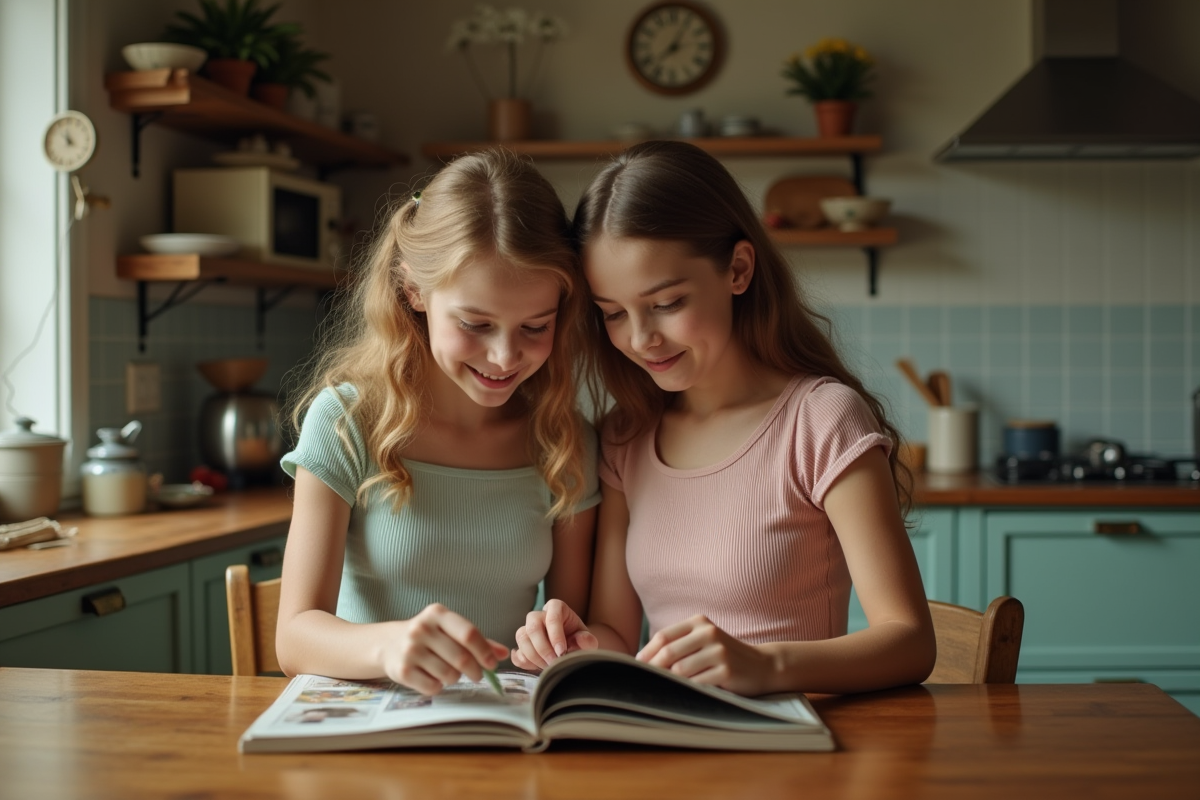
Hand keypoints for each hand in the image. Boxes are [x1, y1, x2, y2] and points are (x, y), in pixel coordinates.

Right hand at [381, 603, 508, 694]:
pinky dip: (439, 686)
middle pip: (461, 657)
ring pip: (449, 674)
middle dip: (475, 670)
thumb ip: (477, 640)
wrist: (388, 643)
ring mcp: (410, 650)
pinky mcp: (402, 670)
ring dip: (455, 678)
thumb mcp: (449, 630)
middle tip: (478, 675)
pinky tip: (433, 677)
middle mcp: (421, 629)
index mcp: (437, 614)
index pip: (468, 633)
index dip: (484, 651)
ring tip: (449, 672)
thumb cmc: (428, 636)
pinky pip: (433, 686)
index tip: (492, 663)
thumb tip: (504, 653)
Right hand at [511, 599, 597, 670]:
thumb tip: (580, 640)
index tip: (561, 652)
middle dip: (542, 648)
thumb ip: (587, 640)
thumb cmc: (579, 642)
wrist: (571, 651)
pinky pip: (517, 652)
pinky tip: (537, 667)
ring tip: (548, 667)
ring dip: (533, 656)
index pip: (552, 616)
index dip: (555, 635)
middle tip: (553, 663)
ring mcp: (528, 629)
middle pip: (532, 626)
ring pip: (522, 638)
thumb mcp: (588, 641)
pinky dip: (525, 662)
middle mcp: (540, 615)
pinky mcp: (522, 645)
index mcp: (557, 608)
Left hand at [636, 614, 778, 695]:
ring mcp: (719, 651)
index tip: (636, 666)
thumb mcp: (703, 641)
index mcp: (699, 622)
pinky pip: (696, 683)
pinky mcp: (726, 671)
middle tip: (643, 681)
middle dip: (652, 669)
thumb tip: (643, 660)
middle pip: (669, 652)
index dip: (646, 652)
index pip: (663, 636)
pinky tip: (685, 692)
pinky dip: (687, 689)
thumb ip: (679, 644)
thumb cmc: (723, 655)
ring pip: (680, 670)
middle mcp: (709, 633)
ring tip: (664, 688)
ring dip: (670, 681)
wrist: (761, 665)